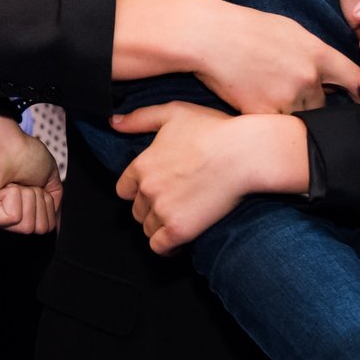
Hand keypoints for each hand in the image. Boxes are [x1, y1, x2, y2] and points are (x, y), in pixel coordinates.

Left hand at [0, 113, 59, 234]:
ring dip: (25, 196)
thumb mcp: (49, 178)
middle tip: (22, 182)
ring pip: (27, 225)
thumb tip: (56, 227)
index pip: (46, 227)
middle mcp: (8, 219)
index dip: (46, 203)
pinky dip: (13, 196)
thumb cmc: (21, 152)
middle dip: (37, 200)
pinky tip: (1, 186)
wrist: (2, 139)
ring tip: (11, 183)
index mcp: (22, 212)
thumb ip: (54, 204)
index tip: (33, 183)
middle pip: (39, 229)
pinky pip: (13, 216)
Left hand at [109, 105, 306, 254]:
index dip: (138, 191)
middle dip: (150, 209)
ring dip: (159, 227)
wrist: (245, 153)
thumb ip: (140, 118)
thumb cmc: (215, 130)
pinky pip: (159, 246)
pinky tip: (178, 241)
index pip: (124, 189)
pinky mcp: (179, 229)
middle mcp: (147, 189)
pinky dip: (166, 247)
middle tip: (172, 205)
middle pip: (136, 210)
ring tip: (177, 221)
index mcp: (142, 164)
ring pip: (147, 229)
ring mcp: (162, 210)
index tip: (155, 191)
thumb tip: (114, 122)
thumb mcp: (174, 113)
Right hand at [188, 0, 359, 113]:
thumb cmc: (247, 28)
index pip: (354, 80)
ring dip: (290, 113)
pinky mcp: (264, 113)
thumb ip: (313, 51)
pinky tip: (252, 102)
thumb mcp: (290, 30)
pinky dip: (267, 119)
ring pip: (300, 118)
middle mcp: (308, 78)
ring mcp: (287, 98)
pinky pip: (275, 125)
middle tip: (291, 95)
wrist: (210, 37)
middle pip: (324, 106)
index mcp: (318, 54)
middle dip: (313, 104)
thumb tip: (327, 68)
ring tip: (267, 95)